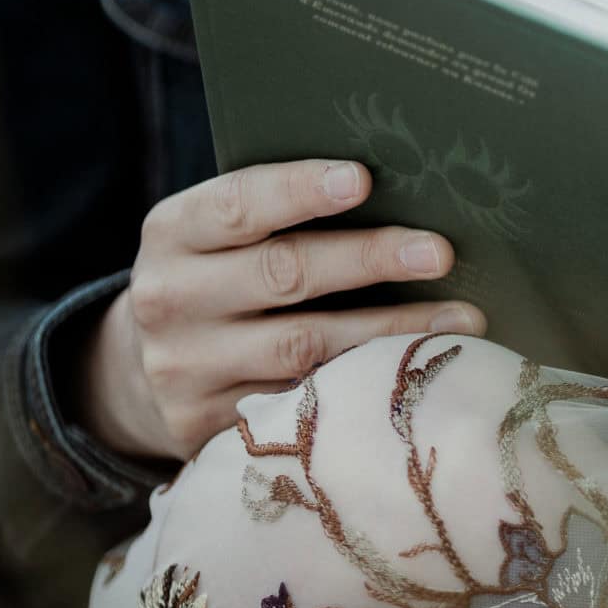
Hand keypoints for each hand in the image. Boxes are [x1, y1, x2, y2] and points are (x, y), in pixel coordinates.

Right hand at [77, 159, 484, 461]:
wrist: (145, 367)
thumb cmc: (219, 277)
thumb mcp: (221, 237)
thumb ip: (280, 215)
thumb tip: (401, 187)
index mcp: (172, 233)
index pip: (236, 205)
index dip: (298, 190)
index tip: (364, 179)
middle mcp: (169, 300)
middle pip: (280, 274)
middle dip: (367, 259)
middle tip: (440, 251)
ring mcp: (185, 370)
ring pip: (301, 349)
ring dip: (389, 331)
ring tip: (462, 319)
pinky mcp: (209, 427)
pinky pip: (302, 405)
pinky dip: (367, 386)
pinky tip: (419, 372)